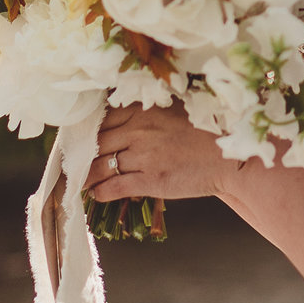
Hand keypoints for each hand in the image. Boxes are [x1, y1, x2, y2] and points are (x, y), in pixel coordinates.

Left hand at [86, 104, 243, 203]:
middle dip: (82, 155)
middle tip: (73, 164)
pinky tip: (96, 194)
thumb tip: (118, 120)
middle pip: (97, 143)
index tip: (79, 141)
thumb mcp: (172, 110)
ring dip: (87, 176)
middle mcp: (138, 129)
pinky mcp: (150, 180)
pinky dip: (101, 191)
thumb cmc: (204, 132)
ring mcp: (143, 155)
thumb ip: (144, 112)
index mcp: (142, 108)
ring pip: (101, 166)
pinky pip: (114, 187)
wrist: (230, 157)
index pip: (101, 119)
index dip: (87, 132)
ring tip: (81, 181)